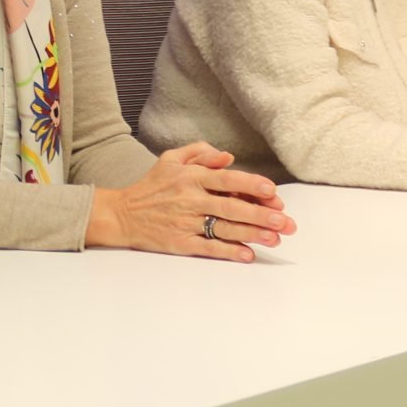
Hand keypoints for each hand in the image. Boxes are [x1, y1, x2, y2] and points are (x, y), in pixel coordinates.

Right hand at [88, 141, 294, 261]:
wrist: (121, 215)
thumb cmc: (151, 187)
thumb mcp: (170, 160)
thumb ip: (200, 152)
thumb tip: (228, 157)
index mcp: (190, 177)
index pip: (226, 179)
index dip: (250, 185)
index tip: (272, 191)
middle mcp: (189, 199)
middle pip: (231, 207)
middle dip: (261, 215)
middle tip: (285, 222)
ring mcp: (185, 223)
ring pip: (224, 229)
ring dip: (251, 234)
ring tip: (275, 238)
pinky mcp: (180, 243)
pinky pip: (209, 248)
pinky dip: (229, 251)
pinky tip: (248, 254)